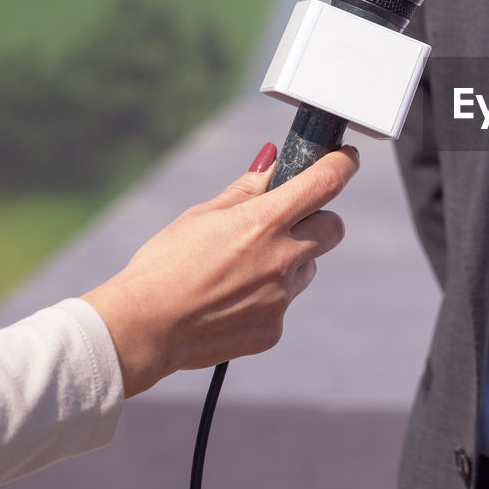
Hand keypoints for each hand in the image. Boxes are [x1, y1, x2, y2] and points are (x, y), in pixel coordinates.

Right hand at [81, 143, 359, 396]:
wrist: (143, 328)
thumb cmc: (165, 265)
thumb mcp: (203, 215)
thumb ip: (247, 189)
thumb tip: (273, 162)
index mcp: (265, 222)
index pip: (326, 183)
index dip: (342, 164)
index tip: (345, 159)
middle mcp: (282, 259)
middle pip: (333, 228)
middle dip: (317, 219)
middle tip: (288, 221)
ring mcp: (281, 297)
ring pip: (307, 268)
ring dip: (290, 261)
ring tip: (241, 269)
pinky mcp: (274, 329)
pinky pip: (284, 303)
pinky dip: (268, 296)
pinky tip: (231, 299)